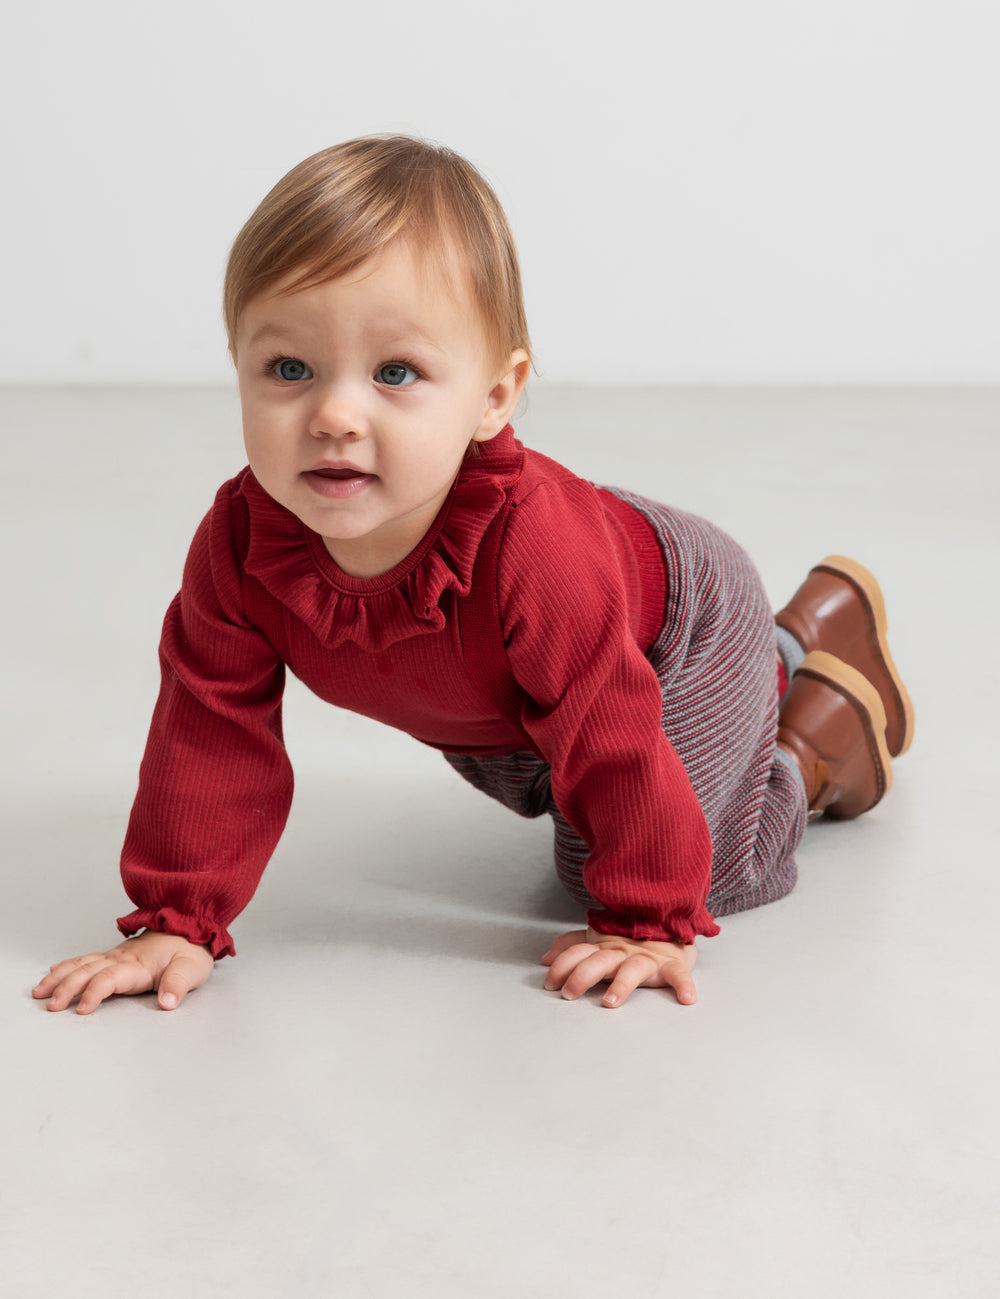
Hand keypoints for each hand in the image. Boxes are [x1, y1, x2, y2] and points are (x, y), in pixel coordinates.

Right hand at [32, 931, 214, 1014]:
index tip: (82, 1010)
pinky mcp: (117, 955)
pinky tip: (54, 970)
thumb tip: (167, 1002)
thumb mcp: (192, 968)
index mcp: (138, 964)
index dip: (95, 993)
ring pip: (82, 964)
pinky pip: (87, 957)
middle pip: (88, 971)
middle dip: (66, 988)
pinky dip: (68, 964)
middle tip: (50, 1005)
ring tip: (40, 991)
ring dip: (60, 977)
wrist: (193, 925)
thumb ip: (178, 984)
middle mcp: (122, 958)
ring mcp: (117, 955)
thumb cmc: (192, 950)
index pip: (109, 978)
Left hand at [541, 927, 696, 1007]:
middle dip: (582, 976)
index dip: (561, 965)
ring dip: (621, 985)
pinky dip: (684, 985)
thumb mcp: (598, 939)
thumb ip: (572, 946)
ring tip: (610, 1002)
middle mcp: (623, 951)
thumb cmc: (629, 937)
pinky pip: (679, 974)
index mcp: (604, 946)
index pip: (578, 952)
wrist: (670, 919)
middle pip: (599, 961)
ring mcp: (648, 958)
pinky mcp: (673, 964)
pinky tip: (687, 999)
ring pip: (633, 970)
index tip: (549, 984)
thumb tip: (545, 959)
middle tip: (568, 993)